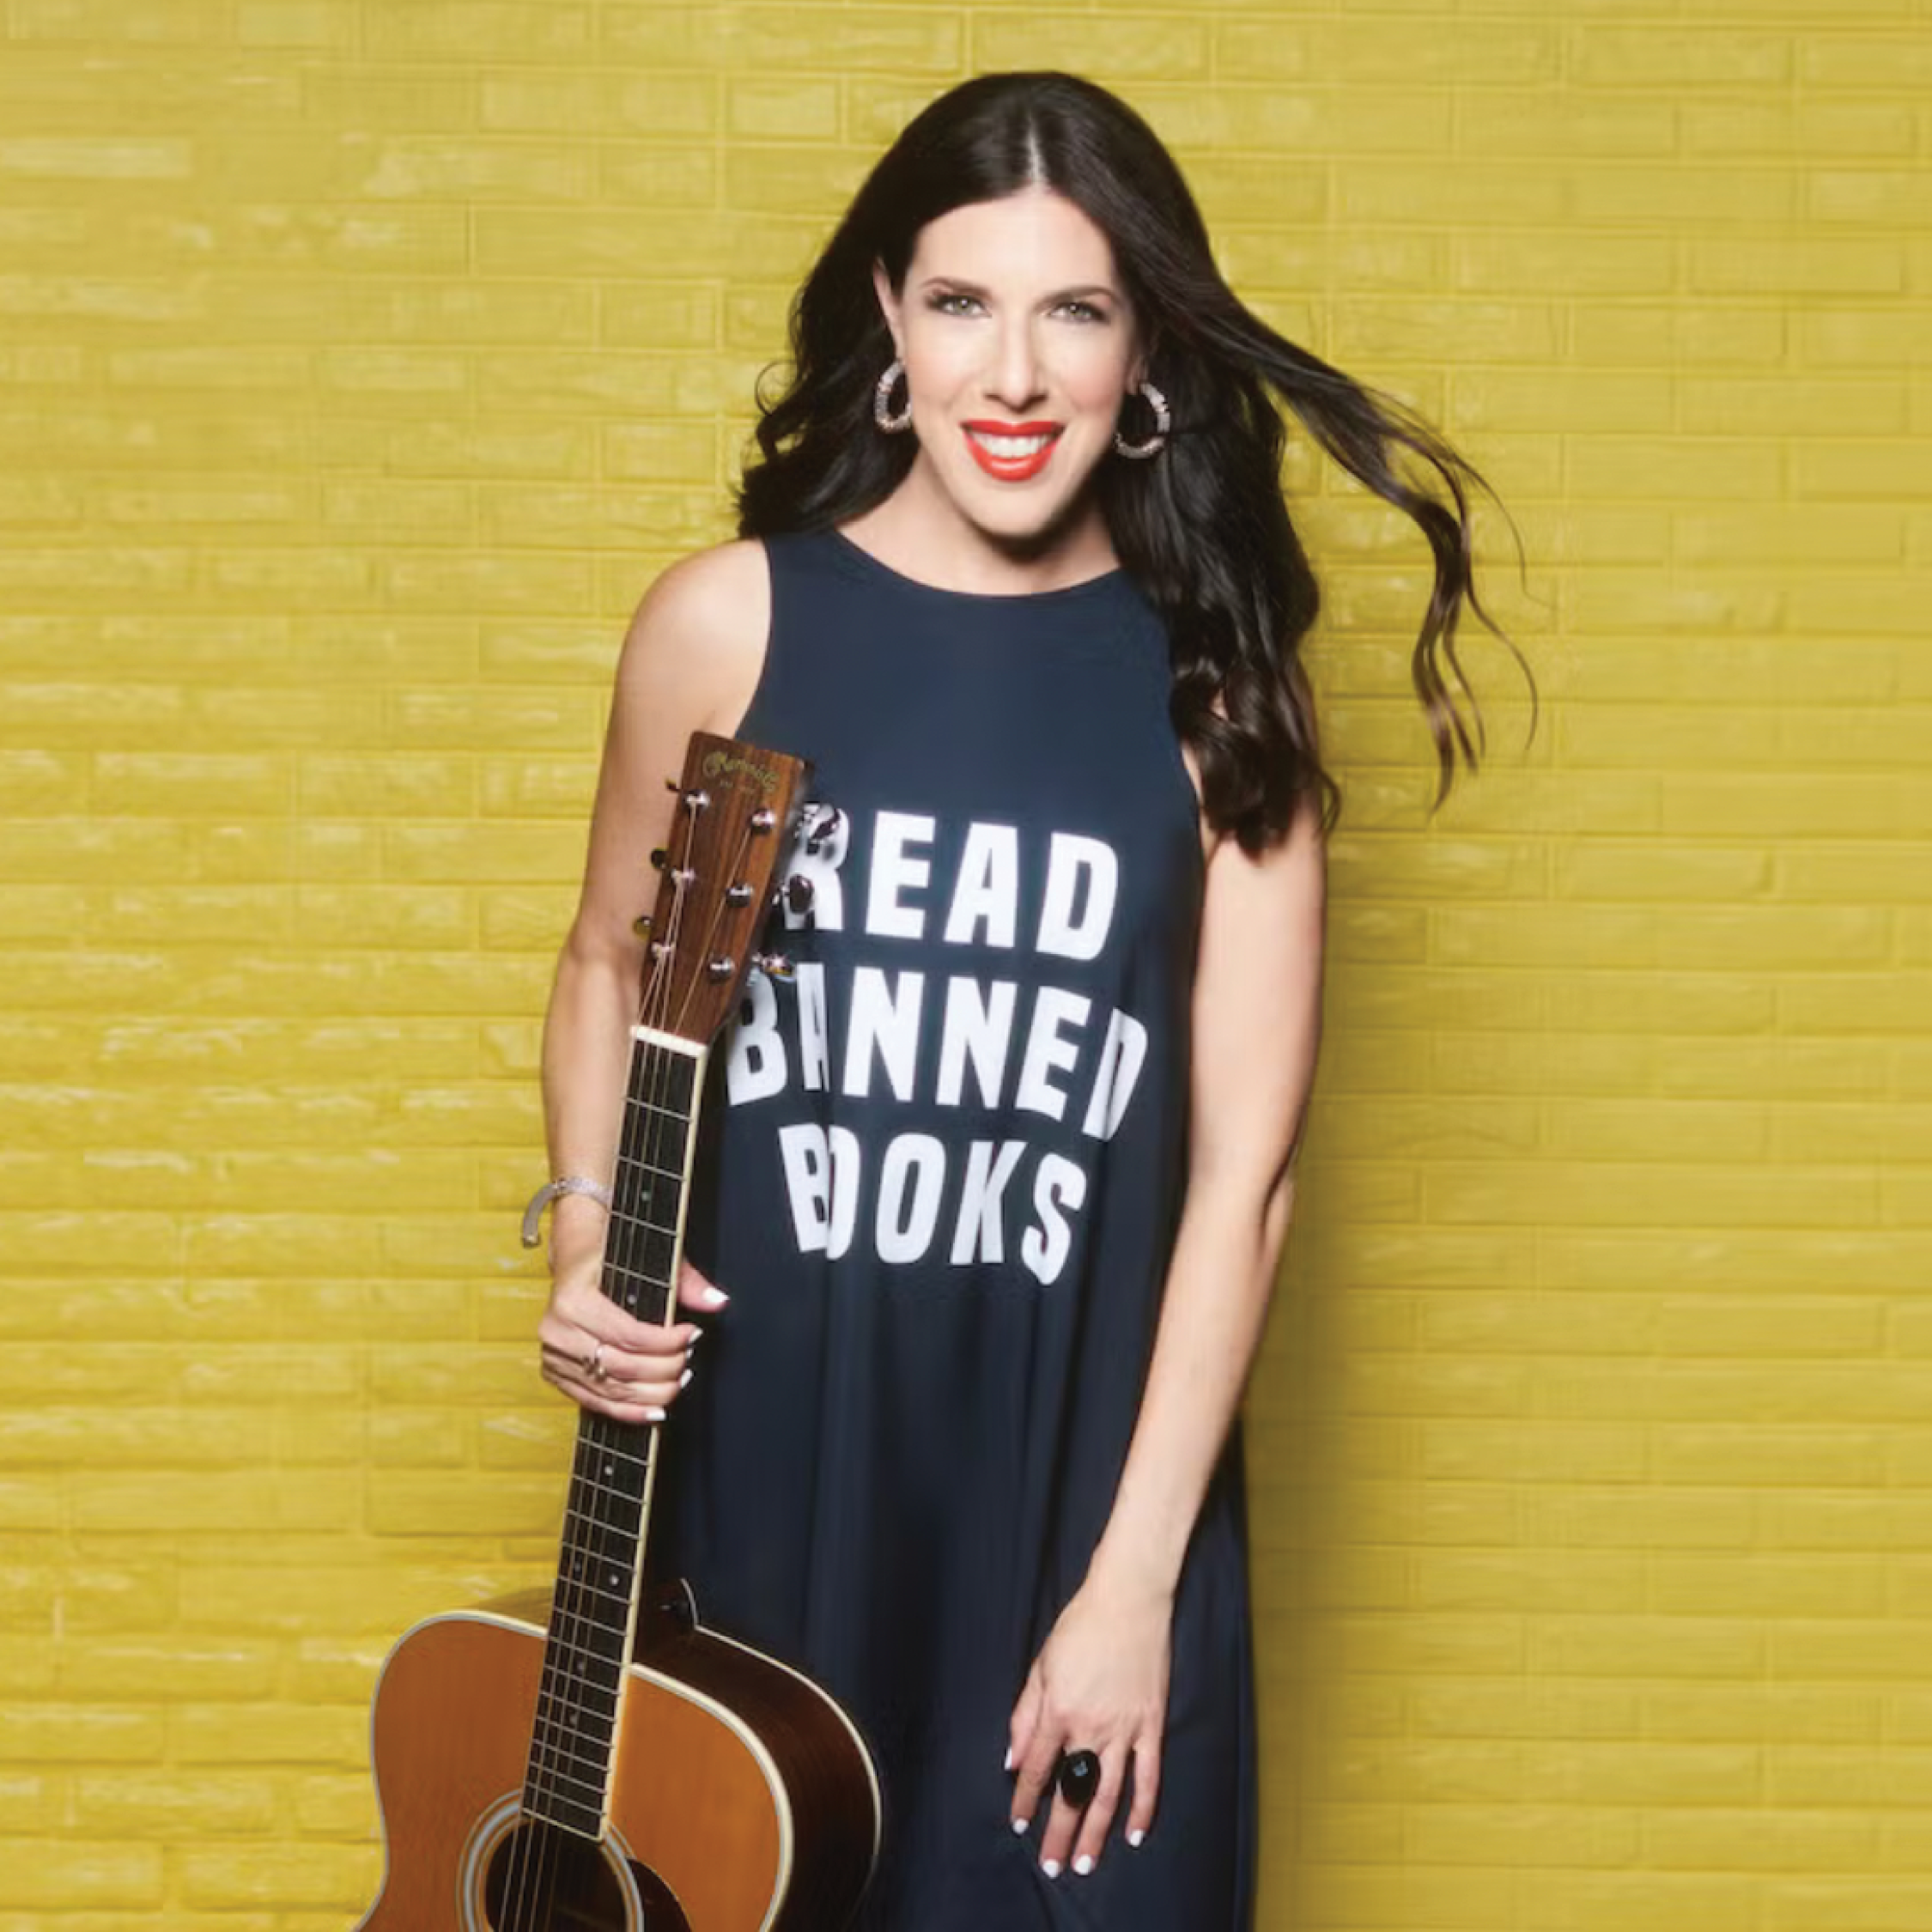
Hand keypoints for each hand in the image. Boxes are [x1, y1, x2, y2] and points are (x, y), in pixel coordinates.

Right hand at [538, 1202, 728, 1421]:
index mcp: (574, 1298)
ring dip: (652, 1393)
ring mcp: (554, 1355)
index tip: (692, 1335)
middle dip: (664, 1369)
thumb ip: (685, 1281)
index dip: (668, 1342)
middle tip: (687, 1360)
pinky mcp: (556, 1372)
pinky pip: (595, 1402)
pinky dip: (629, 1411)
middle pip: (622, 1367)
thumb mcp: (649, 1254)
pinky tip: (655, 1409)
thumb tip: (715, 1301)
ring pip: (611, 1390)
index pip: (630, 1335)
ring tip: (678, 1381)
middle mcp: (558, 1330)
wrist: (574, 1253)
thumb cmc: (610, 1252)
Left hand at [1006, 1565, 1172, 1878]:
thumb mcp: (1041, 1665)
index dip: (1025, 1799)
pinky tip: (1135, 1833)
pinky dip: (1144, 1807)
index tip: (1018, 1823)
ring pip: (1108, 1793)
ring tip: (1086, 1864)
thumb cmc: (1080, 1627)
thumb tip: (1013, 1758)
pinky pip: (1149, 1775)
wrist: (1128, 1599)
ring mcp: (1124, 1728)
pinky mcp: (1151, 1724)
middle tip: (1052, 1865)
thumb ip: (1025, 1715)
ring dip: (1095, 1832)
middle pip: (1072, 1791)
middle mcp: (1090, 1726)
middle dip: (1059, 1832)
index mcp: (1058, 1710)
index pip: (1038, 1768)